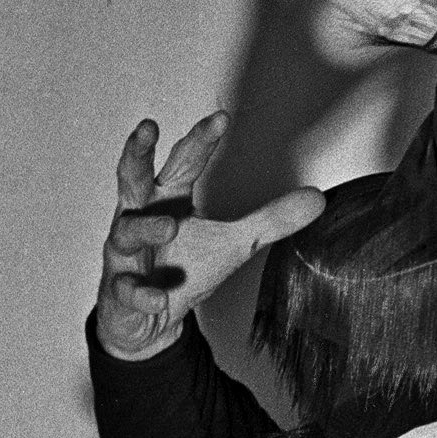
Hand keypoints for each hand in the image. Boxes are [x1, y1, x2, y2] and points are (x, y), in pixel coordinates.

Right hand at [92, 113, 325, 361]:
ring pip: (126, 231)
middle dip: (137, 152)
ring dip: (146, 227)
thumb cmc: (185, 268)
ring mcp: (125, 252)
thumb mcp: (236, 242)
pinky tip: (160, 297)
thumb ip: (271, 219)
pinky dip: (143, 292)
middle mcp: (140, 216)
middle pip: (132, 176)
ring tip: (168, 228)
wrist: (152, 319)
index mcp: (168, 198)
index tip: (220, 118)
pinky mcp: (119, 288)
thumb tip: (317, 198)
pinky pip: (127, 288)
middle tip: (147, 128)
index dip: (200, 140)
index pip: (183, 161)